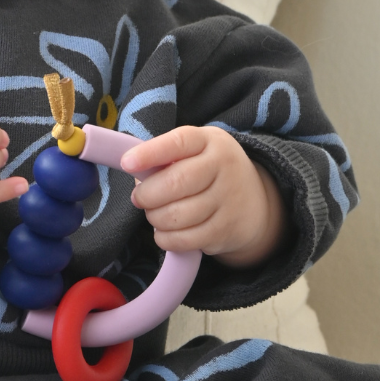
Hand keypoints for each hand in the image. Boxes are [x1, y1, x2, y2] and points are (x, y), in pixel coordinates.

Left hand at [120, 125, 287, 267]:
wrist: (253, 202)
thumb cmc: (208, 172)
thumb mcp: (194, 153)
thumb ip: (165, 159)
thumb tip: (135, 174)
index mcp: (209, 141)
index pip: (178, 143)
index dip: (149, 154)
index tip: (126, 163)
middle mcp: (223, 166)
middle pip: (174, 183)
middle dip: (147, 195)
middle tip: (140, 198)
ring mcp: (227, 199)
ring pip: (175, 215)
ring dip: (155, 219)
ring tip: (156, 214)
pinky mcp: (224, 230)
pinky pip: (182, 239)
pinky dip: (165, 238)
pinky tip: (166, 231)